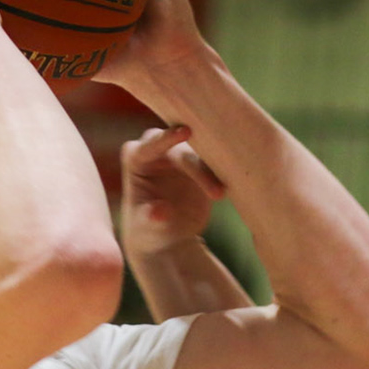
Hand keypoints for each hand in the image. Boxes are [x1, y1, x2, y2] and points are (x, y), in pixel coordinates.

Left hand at [119, 125, 223, 259]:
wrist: (167, 237)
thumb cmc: (147, 229)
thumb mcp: (146, 227)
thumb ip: (151, 216)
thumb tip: (159, 213)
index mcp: (137, 157)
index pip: (151, 144)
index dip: (167, 138)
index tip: (185, 132)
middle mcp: (161, 150)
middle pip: (181, 149)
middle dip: (196, 163)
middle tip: (213, 171)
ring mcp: (183, 155)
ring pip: (204, 154)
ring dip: (214, 170)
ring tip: (218, 194)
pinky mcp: (203, 164)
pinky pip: (218, 163)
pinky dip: (225, 171)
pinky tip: (231, 183)